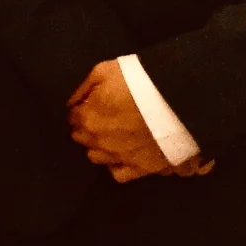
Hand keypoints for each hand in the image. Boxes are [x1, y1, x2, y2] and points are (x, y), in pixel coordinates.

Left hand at [66, 59, 202, 184]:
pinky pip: (118, 174)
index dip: (79, 109)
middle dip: (85, 127)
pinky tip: (119, 154)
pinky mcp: (141, 167)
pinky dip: (115, 165)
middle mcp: (100, 141)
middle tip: (98, 116)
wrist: (175, 98)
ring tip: (108, 134)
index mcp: (88, 118)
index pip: (72, 117)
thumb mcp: (104, 71)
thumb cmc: (137, 79)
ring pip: (96, 157)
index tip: (86, 105)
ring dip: (97, 146)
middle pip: (82, 138)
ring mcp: (120, 156)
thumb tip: (70, 103)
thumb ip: (82, 89)